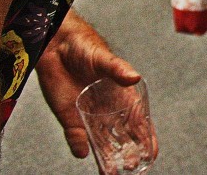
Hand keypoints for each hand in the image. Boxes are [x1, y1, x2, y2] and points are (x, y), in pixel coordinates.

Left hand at [35, 10, 156, 159]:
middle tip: (130, 166)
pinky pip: (76, 137)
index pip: (139, 121)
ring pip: (101, 141)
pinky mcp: (68, 116)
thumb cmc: (85, 46)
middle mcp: (108, 108)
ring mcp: (88, 114)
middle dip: (128, 152)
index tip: (151, 153)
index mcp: (123, 95)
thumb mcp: (104, 58)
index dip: (146, 138)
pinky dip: (80, 147)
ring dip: (106, 156)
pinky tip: (84, 153)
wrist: (55, 44)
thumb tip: (134, 78)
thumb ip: (118, 69)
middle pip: (122, 136)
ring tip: (111, 171)